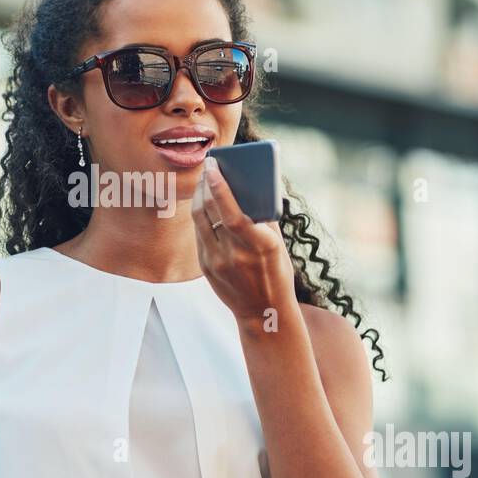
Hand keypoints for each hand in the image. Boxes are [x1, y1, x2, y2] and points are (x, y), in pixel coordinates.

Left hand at [191, 158, 297, 326]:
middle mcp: (236, 254)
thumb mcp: (277, 245)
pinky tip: (204, 203)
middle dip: (207, 184)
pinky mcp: (206, 267)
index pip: (233, 214)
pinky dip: (201, 215)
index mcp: (261, 246)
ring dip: (200, 196)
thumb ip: (263, 218)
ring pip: (200, 220)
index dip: (220, 188)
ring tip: (205, 180)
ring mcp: (218, 262)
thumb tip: (250, 186)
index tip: (213, 167)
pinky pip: (199, 234)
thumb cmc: (276, 272)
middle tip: (208, 166)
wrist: (264, 312)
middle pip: (211, 212)